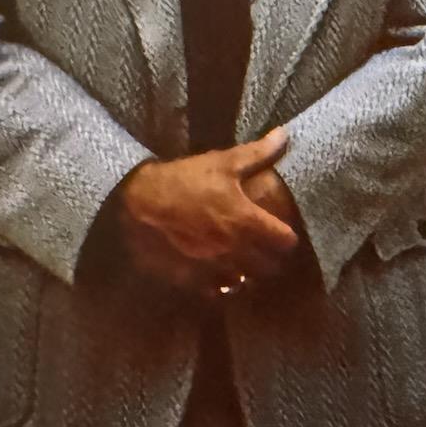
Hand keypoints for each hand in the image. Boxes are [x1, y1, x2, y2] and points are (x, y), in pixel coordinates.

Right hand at [109, 128, 299, 294]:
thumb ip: (258, 153)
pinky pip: (216, 291)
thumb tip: (285, 135)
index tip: (284, 234)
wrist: (136, 202)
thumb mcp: (223, 162)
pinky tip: (220, 274)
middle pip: (269, 267)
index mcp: (246, 220)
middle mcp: (233, 248)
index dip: (288, 238)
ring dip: (249, 274)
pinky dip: (222, 285)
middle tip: (268, 251)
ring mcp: (211, 267)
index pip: (285, 242)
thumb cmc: (184, 180)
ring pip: (245, 282)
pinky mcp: (191, 278)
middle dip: (272, 260)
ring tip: (246, 264)